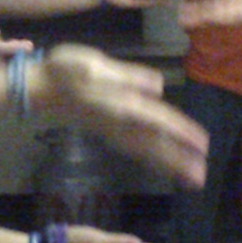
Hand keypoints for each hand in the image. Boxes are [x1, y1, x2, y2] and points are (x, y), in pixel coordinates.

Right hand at [30, 45, 209, 185]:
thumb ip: (127, 76)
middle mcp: (120, 122)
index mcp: (119, 104)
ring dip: (170, 164)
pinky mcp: (110, 131)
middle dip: (178, 160)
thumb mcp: (91, 65)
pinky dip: (155, 158)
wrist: (40, 88)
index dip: (179, 132)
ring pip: (146, 149)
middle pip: (153, 143)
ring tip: (193, 177)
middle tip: (201, 178)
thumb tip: (157, 87)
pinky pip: (138, 148)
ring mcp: (114, 129)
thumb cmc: (64, 72)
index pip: (156, 119)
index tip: (201, 144)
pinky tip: (167, 163)